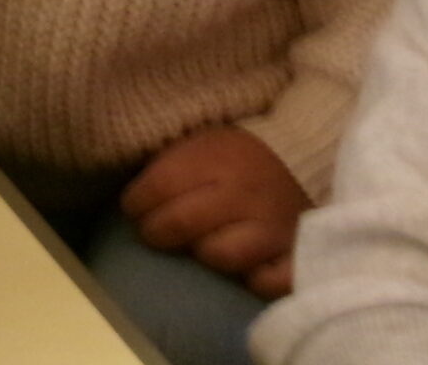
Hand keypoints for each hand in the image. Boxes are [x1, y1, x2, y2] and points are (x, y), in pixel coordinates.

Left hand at [120, 126, 310, 298]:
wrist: (299, 164)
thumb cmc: (232, 161)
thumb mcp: (199, 146)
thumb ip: (166, 167)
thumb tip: (127, 201)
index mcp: (218, 156)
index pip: (159, 186)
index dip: (136, 204)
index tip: (134, 210)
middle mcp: (246, 190)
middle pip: (181, 224)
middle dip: (156, 232)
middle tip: (156, 233)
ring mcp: (275, 225)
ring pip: (220, 256)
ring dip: (204, 253)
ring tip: (203, 244)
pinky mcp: (297, 256)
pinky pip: (268, 282)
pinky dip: (255, 280)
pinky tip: (248, 269)